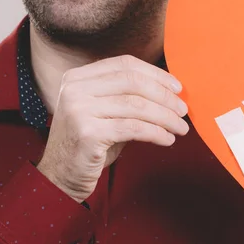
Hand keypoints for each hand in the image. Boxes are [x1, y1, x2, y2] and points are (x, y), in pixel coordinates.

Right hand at [37, 55, 188, 202]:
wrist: (59, 179)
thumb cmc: (90, 143)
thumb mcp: (105, 111)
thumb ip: (128, 95)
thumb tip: (170, 90)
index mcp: (78, 76)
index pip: (125, 64)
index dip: (155, 73)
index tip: (177, 87)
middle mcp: (75, 88)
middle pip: (132, 82)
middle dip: (164, 95)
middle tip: (183, 109)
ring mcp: (78, 109)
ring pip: (136, 105)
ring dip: (165, 116)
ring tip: (181, 127)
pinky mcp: (87, 133)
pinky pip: (133, 128)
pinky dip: (156, 132)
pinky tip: (167, 139)